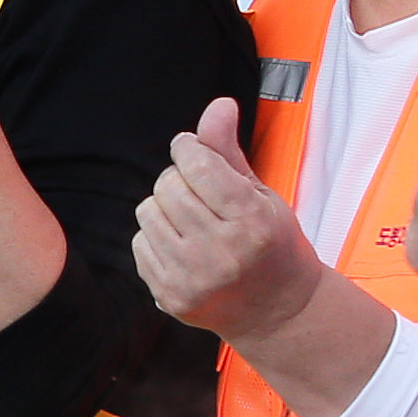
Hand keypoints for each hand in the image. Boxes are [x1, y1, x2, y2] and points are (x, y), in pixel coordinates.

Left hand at [133, 100, 326, 343]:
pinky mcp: (171, 296)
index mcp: (251, 220)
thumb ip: (229, 151)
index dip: (188, 148)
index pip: (196, 162)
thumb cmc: (272, 243)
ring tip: (191, 220)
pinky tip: (183, 246)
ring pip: (149, 211)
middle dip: (180, 179)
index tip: (193, 152)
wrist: (277, 312)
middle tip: (200, 194)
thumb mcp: (260, 194)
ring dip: (164, 207)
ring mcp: (193, 277)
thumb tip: (218, 104)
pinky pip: (141, 243)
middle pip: (168, 185)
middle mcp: (221, 251)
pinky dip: (157, 237)